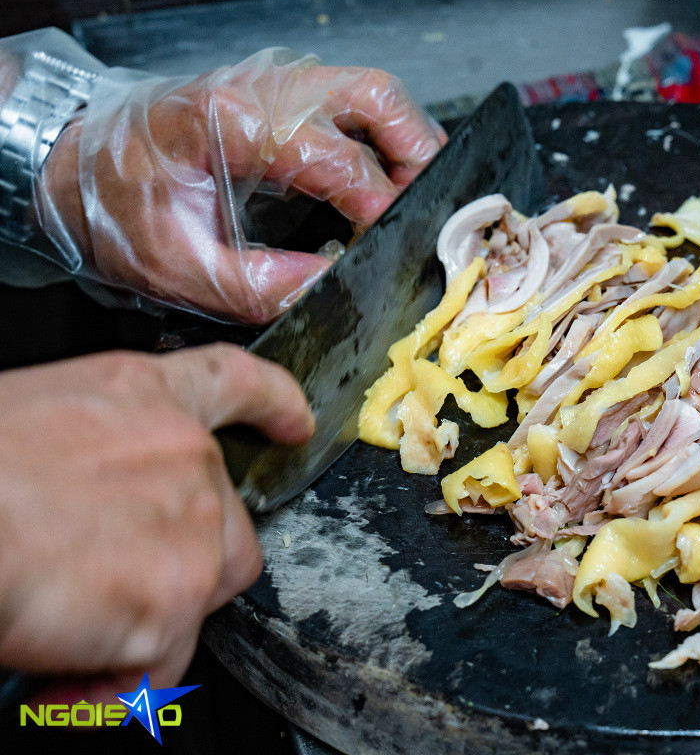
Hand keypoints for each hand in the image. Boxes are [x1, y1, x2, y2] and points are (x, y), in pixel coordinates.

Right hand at [0, 344, 312, 699]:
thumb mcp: (33, 415)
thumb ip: (95, 449)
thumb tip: (85, 496)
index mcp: (141, 396)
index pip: (234, 386)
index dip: (274, 404)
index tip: (295, 425)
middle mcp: (184, 457)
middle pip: (231, 524)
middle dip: (184, 565)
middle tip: (110, 582)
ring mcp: (192, 529)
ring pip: (202, 596)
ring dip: (147, 625)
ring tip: (69, 635)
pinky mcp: (175, 599)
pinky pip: (159, 663)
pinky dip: (112, 686)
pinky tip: (56, 684)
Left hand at [38, 51, 445, 323]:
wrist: (79, 171)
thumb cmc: (121, 212)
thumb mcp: (180, 269)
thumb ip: (259, 286)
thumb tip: (331, 288)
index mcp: (233, 122)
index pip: (339, 157)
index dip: (379, 206)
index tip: (395, 246)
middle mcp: (262, 89)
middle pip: (375, 97)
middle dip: (417, 154)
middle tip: (429, 210)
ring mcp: (275, 84)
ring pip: (374, 91)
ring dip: (409, 141)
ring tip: (417, 198)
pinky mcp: (282, 95)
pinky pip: (354, 101)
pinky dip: (385, 137)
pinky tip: (386, 180)